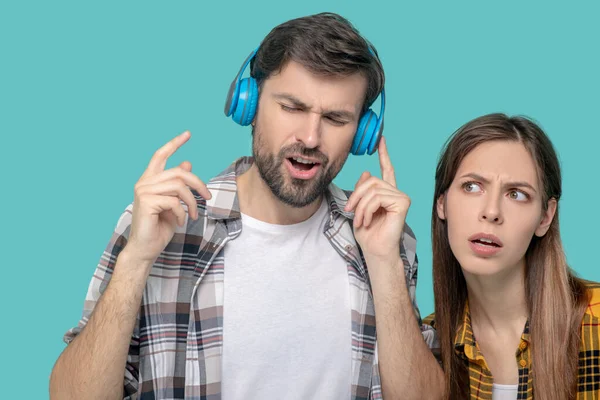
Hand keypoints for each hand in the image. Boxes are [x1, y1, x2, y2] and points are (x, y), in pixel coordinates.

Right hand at [125, 131, 211, 263]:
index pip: (160, 155)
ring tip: (193, 215)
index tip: (188, 134)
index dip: (174, 144)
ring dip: (192, 203)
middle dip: (198, 184)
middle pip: (178, 173)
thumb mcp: (174, 203)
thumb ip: (178, 184)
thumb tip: (187, 163)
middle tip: (208, 197)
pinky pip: (175, 202)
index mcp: (149, 180)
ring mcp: (143, 191)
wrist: (146, 248)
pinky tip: (181, 221)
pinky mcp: (146, 202)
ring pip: (179, 187)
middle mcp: (144, 183)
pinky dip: (183, 213)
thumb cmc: (159, 227)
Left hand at [344, 137, 409, 260]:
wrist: (375, 252)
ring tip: (360, 220)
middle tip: (350, 210)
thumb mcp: (358, 208)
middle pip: (371, 180)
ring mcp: (401, 197)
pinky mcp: (403, 203)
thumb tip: (366, 171)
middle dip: (356, 195)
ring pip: (372, 189)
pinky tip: (368, 220)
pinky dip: (367, 210)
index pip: (387, 169)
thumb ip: (362, 190)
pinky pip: (377, 198)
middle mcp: (396, 193)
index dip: (384, 154)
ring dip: (360, 206)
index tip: (381, 140)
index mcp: (386, 193)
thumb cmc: (368, 234)